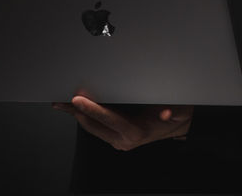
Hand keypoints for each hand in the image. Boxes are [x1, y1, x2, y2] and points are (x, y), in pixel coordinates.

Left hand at [52, 95, 192, 150]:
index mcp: (137, 132)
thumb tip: (166, 113)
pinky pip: (96, 128)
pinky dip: (86, 117)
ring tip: (63, 105)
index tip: (78, 100)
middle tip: (61, 101)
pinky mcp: (115, 137)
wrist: (177, 127)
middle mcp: (125, 139)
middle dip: (76, 113)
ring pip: (92, 128)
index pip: (109, 118)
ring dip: (77, 116)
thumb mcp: (179, 110)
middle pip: (94, 126)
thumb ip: (174, 112)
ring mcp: (119, 140)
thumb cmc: (176, 115)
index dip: (92, 109)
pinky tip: (78, 109)